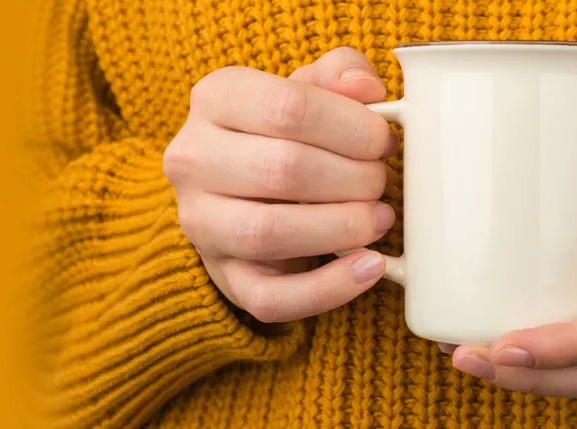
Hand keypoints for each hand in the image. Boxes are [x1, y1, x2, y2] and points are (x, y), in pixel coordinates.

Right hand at [164, 48, 396, 323]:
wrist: (243, 189)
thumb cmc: (286, 132)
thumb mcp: (309, 89)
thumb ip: (339, 74)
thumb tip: (365, 87)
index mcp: (215, 97)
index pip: (289, 106)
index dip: (352, 127)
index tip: (383, 141)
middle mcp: (193, 158)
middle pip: (283, 169)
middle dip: (353, 178)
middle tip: (382, 181)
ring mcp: (201, 223)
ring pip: (268, 233)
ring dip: (342, 228)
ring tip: (379, 219)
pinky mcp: (223, 277)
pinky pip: (271, 298)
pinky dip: (329, 289)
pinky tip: (370, 267)